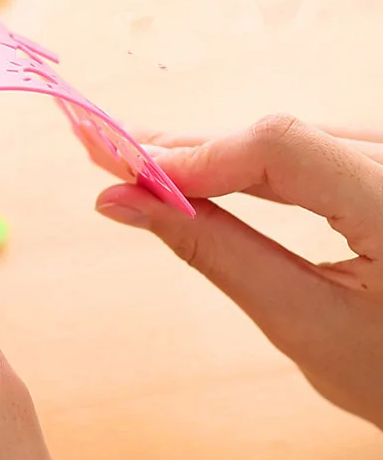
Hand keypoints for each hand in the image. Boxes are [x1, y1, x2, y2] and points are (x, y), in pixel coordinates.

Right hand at [96, 115, 382, 429]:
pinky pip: (303, 148)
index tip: (127, 178)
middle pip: (274, 135)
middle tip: (105, 155)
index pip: (279, 148)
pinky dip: (244, 161)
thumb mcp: (305, 324)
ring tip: (137, 163)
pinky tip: (198, 164)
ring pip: (283, 138)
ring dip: (206, 153)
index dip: (195, 157)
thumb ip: (214, 252)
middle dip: (183, 151)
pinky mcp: (382, 161)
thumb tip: (124, 203)